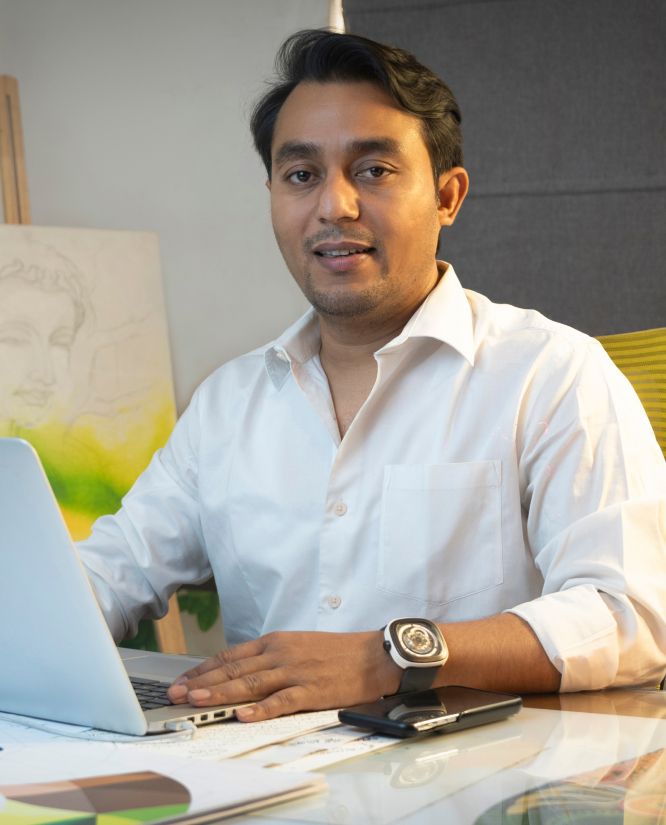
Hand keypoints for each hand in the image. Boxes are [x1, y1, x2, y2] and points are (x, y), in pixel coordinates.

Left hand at [167, 630, 400, 721]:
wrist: (372, 655)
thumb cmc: (335, 652)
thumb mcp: (297, 645)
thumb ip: (270, 657)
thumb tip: (241, 672)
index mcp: (275, 642)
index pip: (231, 655)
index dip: (204, 668)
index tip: (183, 679)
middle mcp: (280, 653)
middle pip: (234, 669)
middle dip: (202, 682)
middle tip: (177, 693)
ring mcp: (295, 672)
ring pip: (251, 684)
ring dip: (221, 693)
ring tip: (198, 700)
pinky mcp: (311, 690)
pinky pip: (281, 701)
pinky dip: (261, 709)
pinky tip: (243, 715)